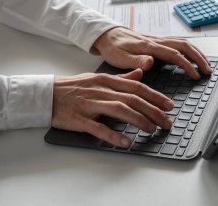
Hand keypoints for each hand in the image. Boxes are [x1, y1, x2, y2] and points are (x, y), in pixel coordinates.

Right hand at [52, 69, 173, 147]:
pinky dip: (113, 135)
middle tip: (167, 122)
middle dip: (153, 111)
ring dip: (139, 120)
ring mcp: (91, 104)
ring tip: (152, 130)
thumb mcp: (99, 78)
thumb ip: (121, 78)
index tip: (170, 106)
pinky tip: (126, 142)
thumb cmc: (75, 87)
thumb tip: (140, 75)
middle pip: (133, 100)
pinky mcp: (80, 119)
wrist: (47, 94)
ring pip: (120, 110)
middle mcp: (102, 91)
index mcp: (107, 81)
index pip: (137, 88)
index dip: (156, 97)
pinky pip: (99, 128)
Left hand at [92, 27, 211, 79]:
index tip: (196, 76)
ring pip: (183, 43)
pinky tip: (191, 57)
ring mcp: (158, 40)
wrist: (107, 34)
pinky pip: (178, 44)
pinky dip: (189, 50)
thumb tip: (151, 62)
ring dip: (196, 53)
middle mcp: (157, 41)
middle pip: (184, 46)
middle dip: (199, 58)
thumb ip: (135, 61)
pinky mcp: (157, 42)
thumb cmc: (113, 47)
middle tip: (208, 71)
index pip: (174, 54)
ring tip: (205, 65)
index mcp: (150, 46)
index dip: (188, 65)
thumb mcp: (119, 57)